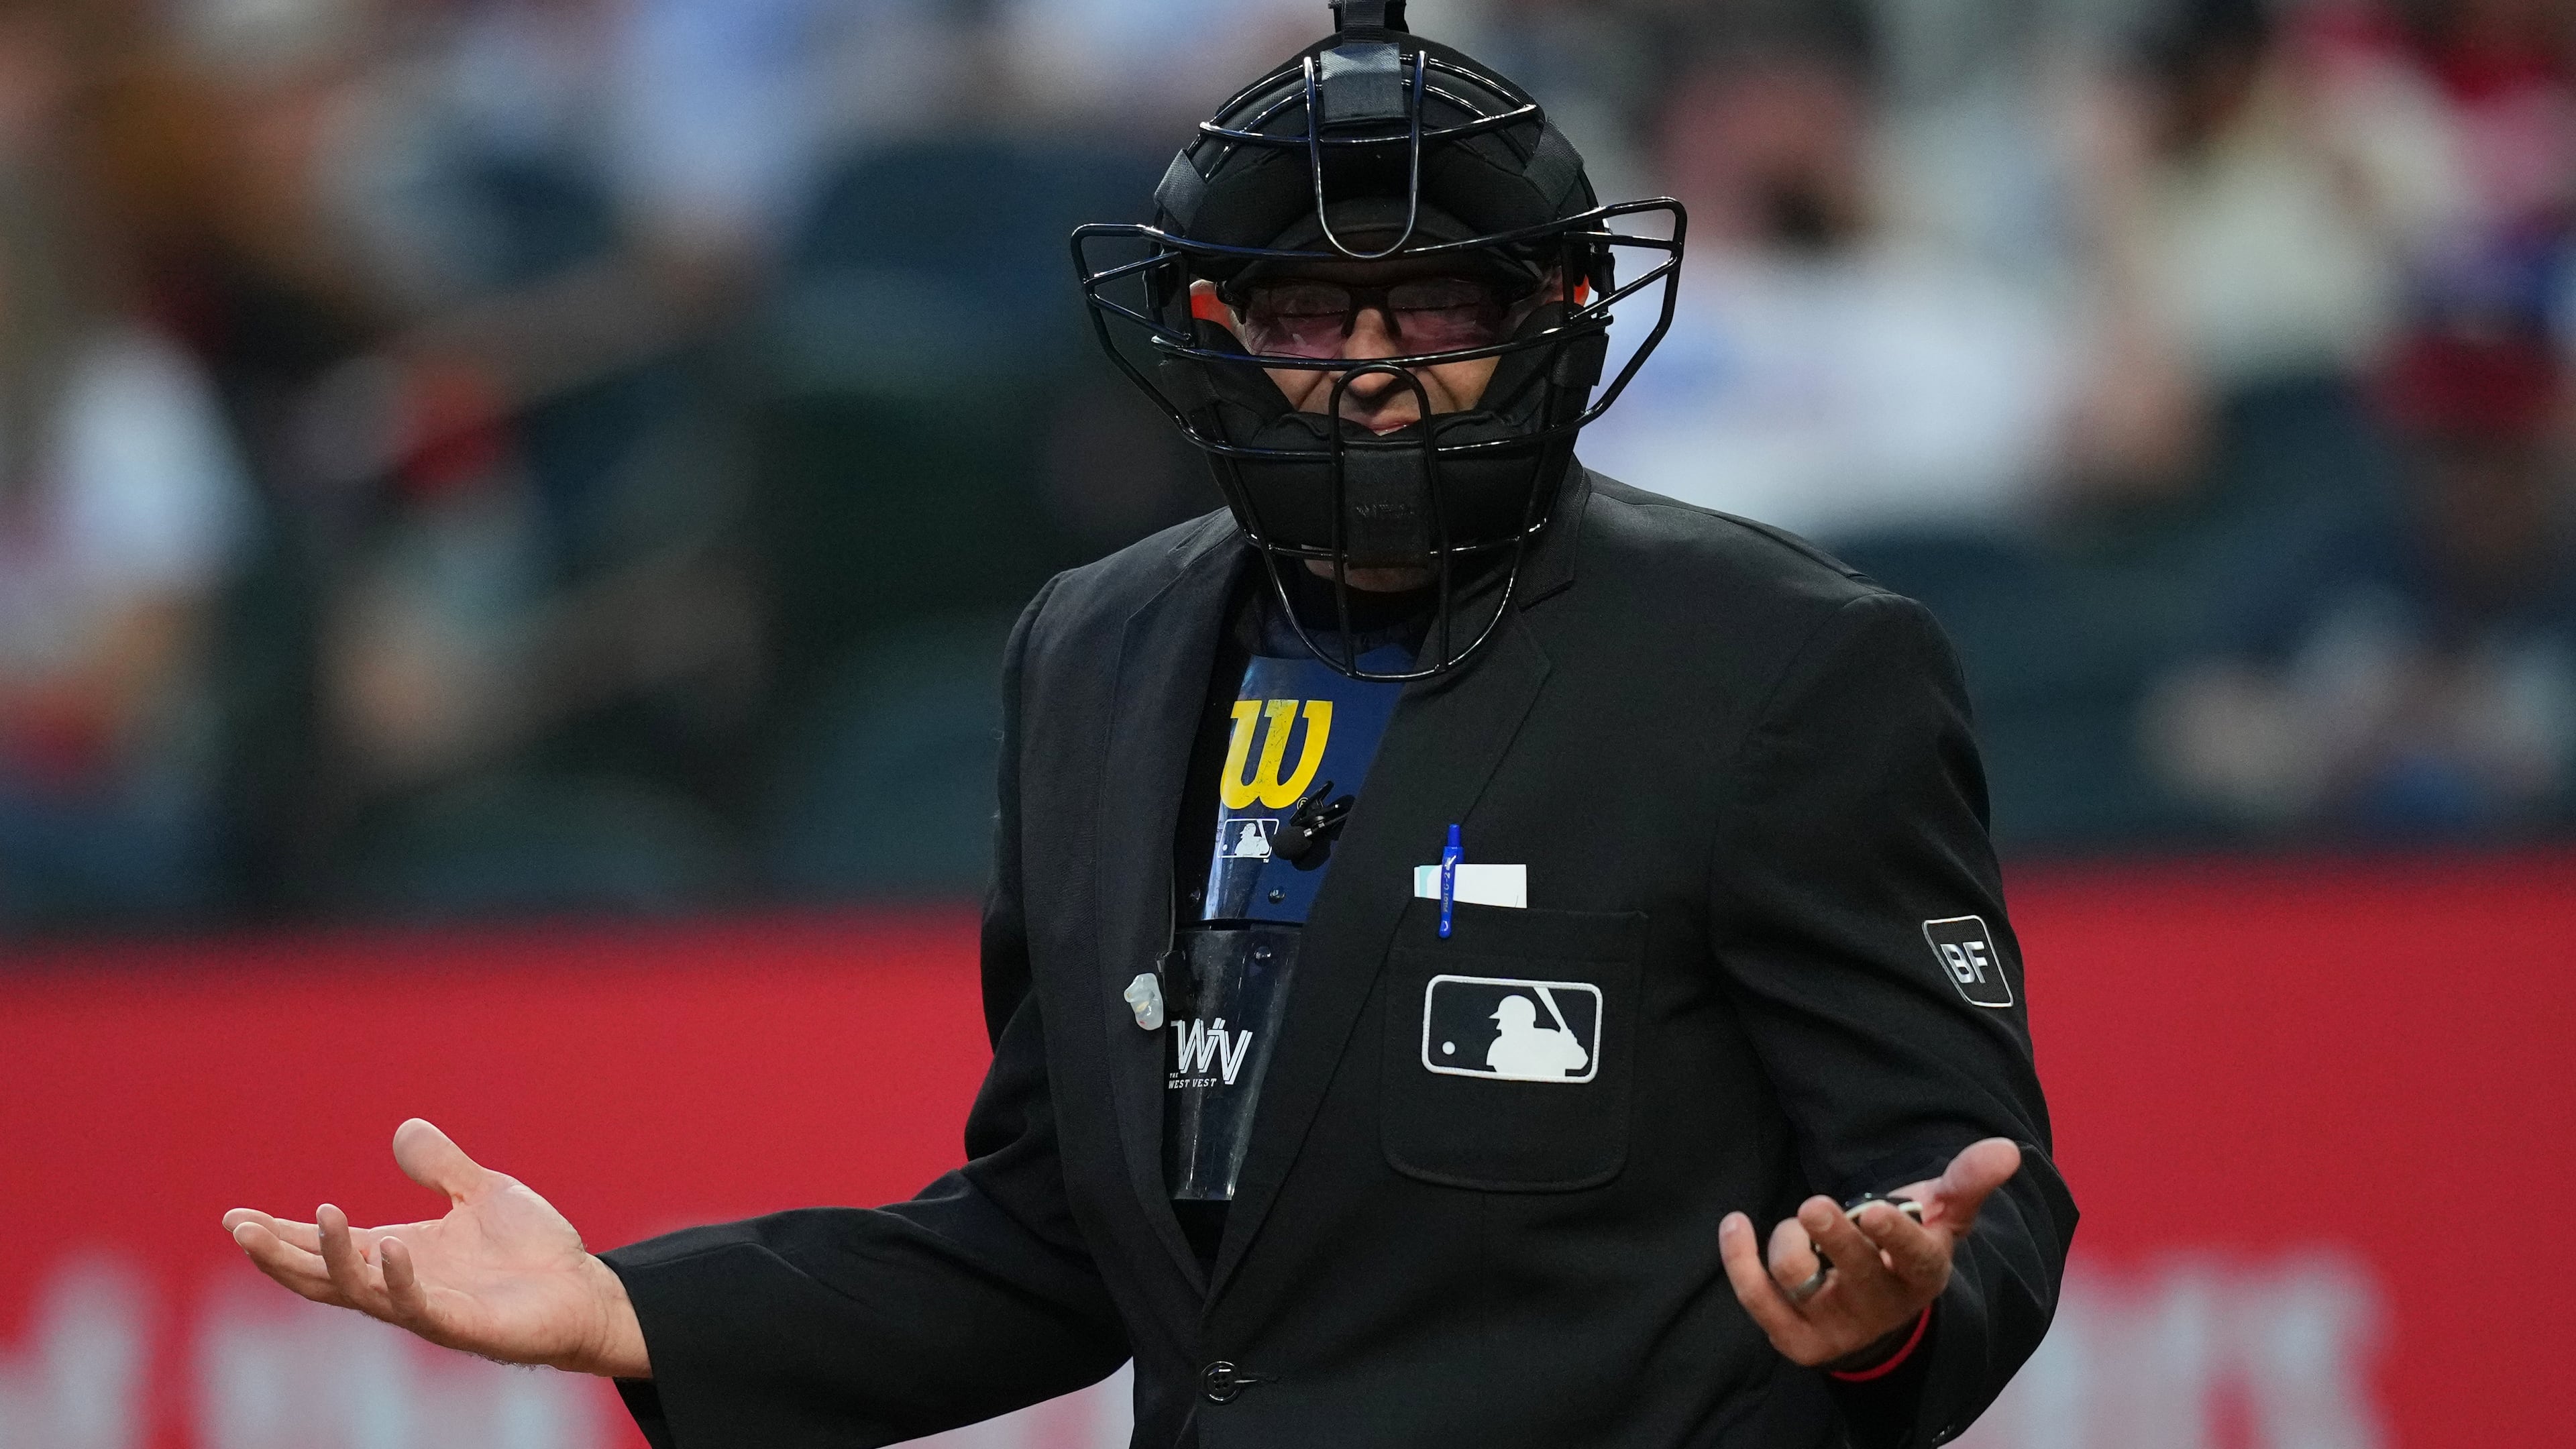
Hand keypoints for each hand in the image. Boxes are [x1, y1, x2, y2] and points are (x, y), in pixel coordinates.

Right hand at [221, 1119, 649, 1377]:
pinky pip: (415, 1305)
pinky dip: (396, 1279)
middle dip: (278, 1254)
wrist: (584, 1291)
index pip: (324, 1245)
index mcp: (395, 1253)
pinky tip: (386, 1249)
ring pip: (357, 1291)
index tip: (233, 1218)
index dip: (280, 1233)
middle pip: (320, 1274)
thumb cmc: (532, 1252)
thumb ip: (442, 1167)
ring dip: (333, 1257)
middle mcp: (398, 1284)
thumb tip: (403, 1129)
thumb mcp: (482, 1194)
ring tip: (322, 1215)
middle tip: (240, 1228)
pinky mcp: (458, 1325)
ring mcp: (424, 1307)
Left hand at [1718, 1137, 2021, 1368]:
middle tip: (1814, 1205)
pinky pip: (1756, 1298)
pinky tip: (1735, 1223)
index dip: (1895, 1236)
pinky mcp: (1795, 1339)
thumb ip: (1967, 1181)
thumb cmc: (1906, 1246)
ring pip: (1797, 1277)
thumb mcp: (1941, 1214)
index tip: (1875, 1210)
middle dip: (1834, 1238)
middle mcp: (1882, 1306)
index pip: (1914, 1259)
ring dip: (1790, 1237)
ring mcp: (1837, 1327)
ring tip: (1804, 1225)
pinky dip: (1740, 1259)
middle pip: (1854, 1272)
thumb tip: (2008, 1148)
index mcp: (1923, 1274)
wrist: (1876, 1311)